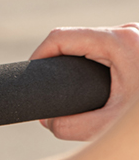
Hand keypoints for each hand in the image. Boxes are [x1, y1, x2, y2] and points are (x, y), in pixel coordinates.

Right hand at [30, 23, 138, 140]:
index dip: (39, 54)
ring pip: (93, 42)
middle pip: (76, 39)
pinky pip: (108, 47)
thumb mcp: (109, 125)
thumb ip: (71, 126)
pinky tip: (96, 82)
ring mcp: (137, 37)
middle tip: (51, 88)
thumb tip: (48, 122)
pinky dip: (96, 62)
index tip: (31, 74)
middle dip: (58, 61)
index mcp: (118, 43)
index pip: (60, 37)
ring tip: (72, 88)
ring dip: (78, 61)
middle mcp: (128, 33)